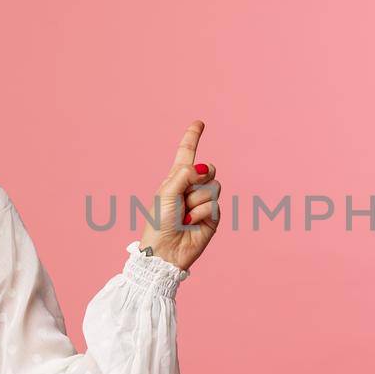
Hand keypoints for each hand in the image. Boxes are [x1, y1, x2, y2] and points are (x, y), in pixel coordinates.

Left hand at [139, 119, 220, 271]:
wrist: (165, 250)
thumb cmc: (159, 222)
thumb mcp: (167, 191)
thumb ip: (185, 174)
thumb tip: (206, 167)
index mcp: (176, 178)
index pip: (187, 152)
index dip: (193, 137)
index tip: (200, 123)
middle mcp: (191, 187)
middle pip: (209, 168)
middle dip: (199, 178)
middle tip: (184, 195)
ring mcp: (203, 202)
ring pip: (214, 187)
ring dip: (196, 200)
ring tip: (184, 214)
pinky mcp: (213, 217)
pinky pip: (214, 204)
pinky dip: (201, 213)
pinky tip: (191, 223)